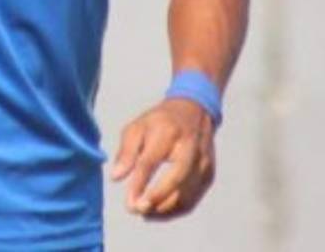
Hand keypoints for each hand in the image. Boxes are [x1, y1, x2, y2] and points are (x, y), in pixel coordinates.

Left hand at [110, 98, 215, 218]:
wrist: (194, 112)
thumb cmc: (160, 122)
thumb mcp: (137, 127)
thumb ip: (126, 151)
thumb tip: (116, 177)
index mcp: (167, 131)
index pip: (151, 160)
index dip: (139, 183)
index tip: (128, 201)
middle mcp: (189, 147)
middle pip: (177, 178)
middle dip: (157, 197)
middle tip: (137, 209)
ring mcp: (203, 162)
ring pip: (186, 194)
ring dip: (164, 209)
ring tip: (143, 213)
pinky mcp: (208, 175)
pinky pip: (192, 200)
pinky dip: (174, 211)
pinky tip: (157, 212)